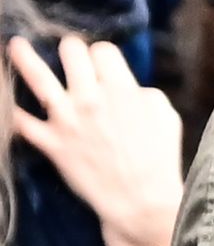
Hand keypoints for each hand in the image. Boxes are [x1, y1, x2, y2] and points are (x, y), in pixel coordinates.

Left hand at [10, 36, 181, 245]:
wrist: (140, 200)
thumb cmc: (159, 159)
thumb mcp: (166, 117)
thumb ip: (143, 93)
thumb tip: (127, 86)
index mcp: (123, 90)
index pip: (103, 50)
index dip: (102, 54)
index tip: (101, 63)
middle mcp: (91, 98)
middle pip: (71, 53)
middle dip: (71, 50)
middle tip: (70, 57)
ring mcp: (66, 120)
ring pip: (37, 77)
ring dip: (24, 57)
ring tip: (16, 45)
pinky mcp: (50, 143)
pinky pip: (21, 121)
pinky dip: (11, 110)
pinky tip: (5, 99)